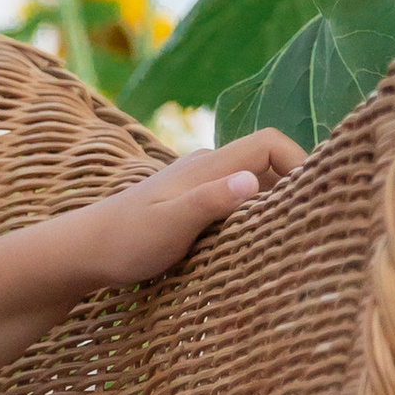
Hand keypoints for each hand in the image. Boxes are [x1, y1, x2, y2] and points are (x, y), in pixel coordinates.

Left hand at [56, 130, 304, 292]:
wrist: (80, 252)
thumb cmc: (122, 241)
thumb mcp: (168, 227)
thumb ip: (209, 203)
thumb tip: (252, 181)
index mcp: (207, 166)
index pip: (270, 143)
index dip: (300, 162)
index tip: (313, 202)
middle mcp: (207, 168)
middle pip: (268, 163)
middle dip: (293, 189)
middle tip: (309, 227)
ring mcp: (198, 185)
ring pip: (253, 183)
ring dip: (272, 206)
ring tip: (286, 240)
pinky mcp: (191, 204)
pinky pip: (235, 201)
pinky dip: (252, 217)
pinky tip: (251, 247)